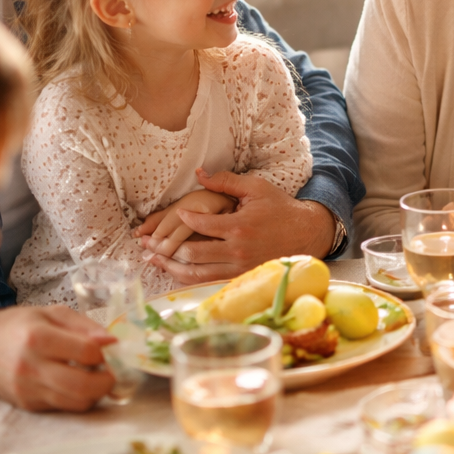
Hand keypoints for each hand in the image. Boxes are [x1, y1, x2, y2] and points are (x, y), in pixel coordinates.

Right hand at [0, 306, 115, 410]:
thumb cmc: (18, 326)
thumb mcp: (51, 314)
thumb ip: (84, 326)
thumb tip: (112, 341)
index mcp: (38, 338)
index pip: (87, 352)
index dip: (105, 352)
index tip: (109, 348)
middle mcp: (31, 367)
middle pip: (83, 386)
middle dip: (107, 381)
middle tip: (112, 371)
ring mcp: (27, 390)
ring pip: (76, 402)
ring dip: (95, 392)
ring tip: (95, 377)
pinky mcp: (26, 405)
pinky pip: (63, 407)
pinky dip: (77, 398)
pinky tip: (76, 383)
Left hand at [142, 168, 338, 284]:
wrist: (306, 234)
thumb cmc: (280, 208)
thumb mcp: (256, 188)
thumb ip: (226, 181)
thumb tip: (199, 173)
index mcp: (239, 226)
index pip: (199, 224)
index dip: (181, 218)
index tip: (175, 214)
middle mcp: (236, 250)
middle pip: (191, 252)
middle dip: (165, 247)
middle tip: (147, 242)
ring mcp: (237, 268)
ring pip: (195, 272)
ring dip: (170, 266)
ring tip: (153, 260)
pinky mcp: (239, 277)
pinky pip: (207, 281)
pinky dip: (187, 277)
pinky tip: (174, 271)